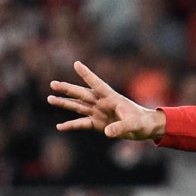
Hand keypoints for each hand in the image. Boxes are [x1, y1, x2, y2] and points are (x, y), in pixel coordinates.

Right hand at [48, 61, 166, 139]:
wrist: (145, 128)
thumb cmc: (142, 122)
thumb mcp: (134, 124)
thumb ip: (121, 127)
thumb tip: (106, 132)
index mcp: (112, 97)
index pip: (98, 84)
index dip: (88, 74)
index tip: (77, 64)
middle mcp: (102, 103)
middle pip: (82, 94)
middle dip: (68, 89)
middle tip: (53, 84)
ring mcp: (98, 112)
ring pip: (78, 106)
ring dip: (65, 103)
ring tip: (50, 98)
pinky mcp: (97, 123)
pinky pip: (81, 123)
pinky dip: (71, 125)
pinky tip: (59, 127)